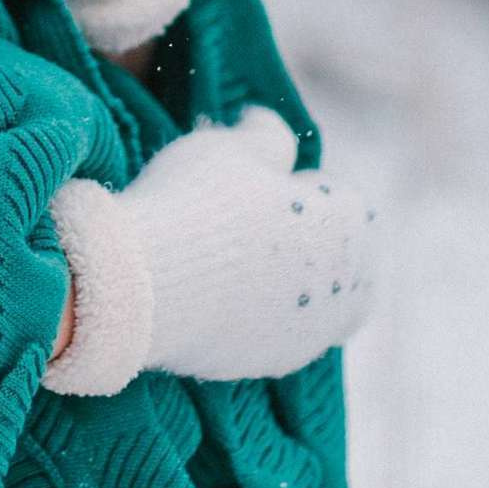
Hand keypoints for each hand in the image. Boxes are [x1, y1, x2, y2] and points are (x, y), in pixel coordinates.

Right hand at [38, 106, 377, 393]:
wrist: (139, 289)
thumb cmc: (194, 206)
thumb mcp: (231, 147)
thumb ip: (266, 134)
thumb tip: (269, 125)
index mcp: (346, 226)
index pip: (347, 200)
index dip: (308, 186)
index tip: (269, 183)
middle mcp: (340, 286)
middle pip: (350, 262)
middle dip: (320, 242)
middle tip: (269, 224)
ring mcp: (307, 332)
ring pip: (322, 306)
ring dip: (295, 283)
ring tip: (245, 262)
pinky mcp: (269, 362)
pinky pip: (282, 335)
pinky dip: (263, 315)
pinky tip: (223, 296)